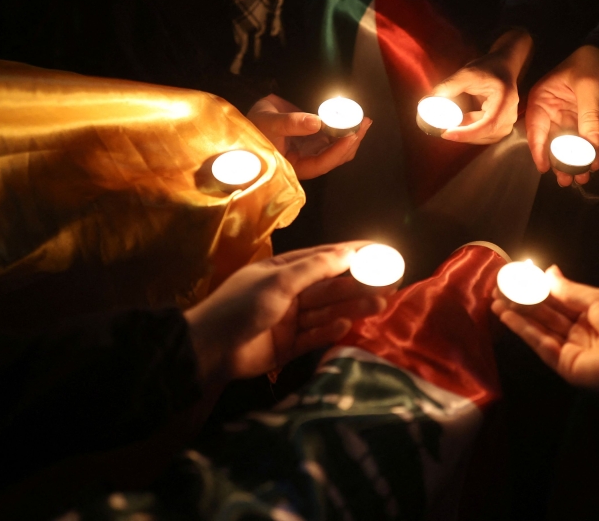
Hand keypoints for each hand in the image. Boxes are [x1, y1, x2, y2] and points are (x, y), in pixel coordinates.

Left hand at [185, 243, 386, 383]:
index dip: (353, 254)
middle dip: (359, 284)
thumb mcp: (278, 281)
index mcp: (284, 270)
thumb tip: (348, 253)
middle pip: (331, 287)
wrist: (209, 348)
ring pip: (327, 311)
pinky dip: (330, 330)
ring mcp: (290, 320)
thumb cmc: (241, 306)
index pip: (324, 258)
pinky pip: (314, 336)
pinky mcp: (289, 346)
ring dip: (351, 307)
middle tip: (390, 283)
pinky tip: (346, 324)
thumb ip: (314, 269)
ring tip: (379, 303)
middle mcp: (290, 292)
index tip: (381, 250)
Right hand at [248, 94, 370, 179]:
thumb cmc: (255, 125)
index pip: (321, 164)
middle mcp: (306, 161)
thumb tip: (317, 122)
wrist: (252, 118)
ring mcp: (312, 151)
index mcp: (294, 166)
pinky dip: (345, 129)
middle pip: (335, 158)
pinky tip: (354, 118)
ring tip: (364, 120)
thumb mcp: (270, 122)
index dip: (337, 152)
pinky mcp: (315, 140)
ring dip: (353, 136)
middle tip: (364, 122)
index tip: (352, 136)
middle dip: (352, 142)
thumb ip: (292, 123)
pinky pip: (334, 138)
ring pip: (338, 149)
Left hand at [430, 28, 531, 143]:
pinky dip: (469, 132)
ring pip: (483, 137)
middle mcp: (510, 115)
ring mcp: (507, 123)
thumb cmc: (487, 68)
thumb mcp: (466, 74)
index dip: (467, 133)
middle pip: (484, 133)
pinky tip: (458, 123)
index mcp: (505, 100)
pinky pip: (483, 136)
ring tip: (449, 123)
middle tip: (440, 127)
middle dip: (462, 133)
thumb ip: (448, 87)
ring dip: (464, 133)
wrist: (503, 67)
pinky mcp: (500, 127)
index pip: (488, 124)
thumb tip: (425, 102)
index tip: (446, 133)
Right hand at [493, 266, 598, 395]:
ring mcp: (571, 349)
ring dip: (516, 314)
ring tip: (495, 299)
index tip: (519, 275)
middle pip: (546, 313)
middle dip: (522, 299)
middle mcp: (580, 331)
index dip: (539, 287)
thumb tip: (549, 272)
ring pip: (539, 328)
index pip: (559, 298)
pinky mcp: (564, 365)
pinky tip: (507, 316)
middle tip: (500, 287)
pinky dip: (522, 330)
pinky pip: (540, 344)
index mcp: (593, 313)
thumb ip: (569, 289)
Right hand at [525, 45, 598, 185]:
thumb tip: (592, 142)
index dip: (539, 149)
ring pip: (568, 148)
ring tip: (581, 178)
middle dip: (558, 162)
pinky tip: (595, 165)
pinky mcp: (585, 126)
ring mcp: (568, 121)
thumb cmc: (592, 64)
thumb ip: (590, 112)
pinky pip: (586, 144)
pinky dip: (591, 156)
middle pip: (551, 143)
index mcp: (542, 101)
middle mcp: (552, 114)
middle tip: (566, 180)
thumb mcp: (589, 84)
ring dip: (574, 164)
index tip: (545, 167)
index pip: (535, 128)